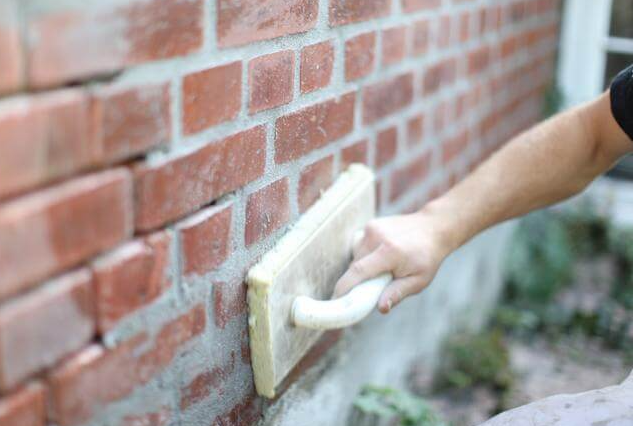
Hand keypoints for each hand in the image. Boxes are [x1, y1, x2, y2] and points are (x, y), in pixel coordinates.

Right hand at [333, 211, 450, 313]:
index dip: (344, 286)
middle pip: (355, 265)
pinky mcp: (371, 225)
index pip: (359, 271)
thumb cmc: (427, 257)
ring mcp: (373, 228)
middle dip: (357, 280)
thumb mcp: (419, 280)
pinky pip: (361, 246)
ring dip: (363, 267)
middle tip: (369, 289)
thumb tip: (380, 308)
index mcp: (390, 252)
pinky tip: (381, 256)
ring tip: (381, 269)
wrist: (434, 228)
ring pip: (356, 256)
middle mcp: (377, 237)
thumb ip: (398, 293)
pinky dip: (366, 255)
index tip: (336, 299)